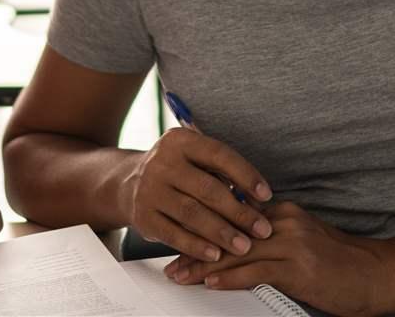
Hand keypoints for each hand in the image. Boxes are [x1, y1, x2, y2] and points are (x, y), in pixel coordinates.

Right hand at [120, 127, 275, 264]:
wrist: (128, 184)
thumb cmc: (177, 173)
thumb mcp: (194, 160)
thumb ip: (222, 174)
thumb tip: (258, 202)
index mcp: (180, 141)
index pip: (219, 155)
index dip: (245, 175)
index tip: (266, 195)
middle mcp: (162, 162)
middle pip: (208, 189)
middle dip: (239, 212)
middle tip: (262, 230)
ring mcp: (149, 189)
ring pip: (192, 213)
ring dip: (221, 233)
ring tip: (244, 246)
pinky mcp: (142, 216)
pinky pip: (173, 234)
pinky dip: (196, 246)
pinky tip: (215, 254)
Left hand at [164, 201, 388, 316]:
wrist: (376, 274)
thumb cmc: (341, 264)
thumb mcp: (303, 242)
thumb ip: (273, 240)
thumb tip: (240, 251)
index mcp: (282, 212)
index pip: (233, 220)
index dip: (204, 232)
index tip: (180, 242)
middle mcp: (283, 222)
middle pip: (228, 234)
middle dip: (196, 250)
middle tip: (171, 264)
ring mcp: (291, 243)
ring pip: (236, 252)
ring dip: (203, 266)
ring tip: (181, 276)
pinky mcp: (297, 266)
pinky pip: (255, 271)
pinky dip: (230, 278)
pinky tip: (211, 283)